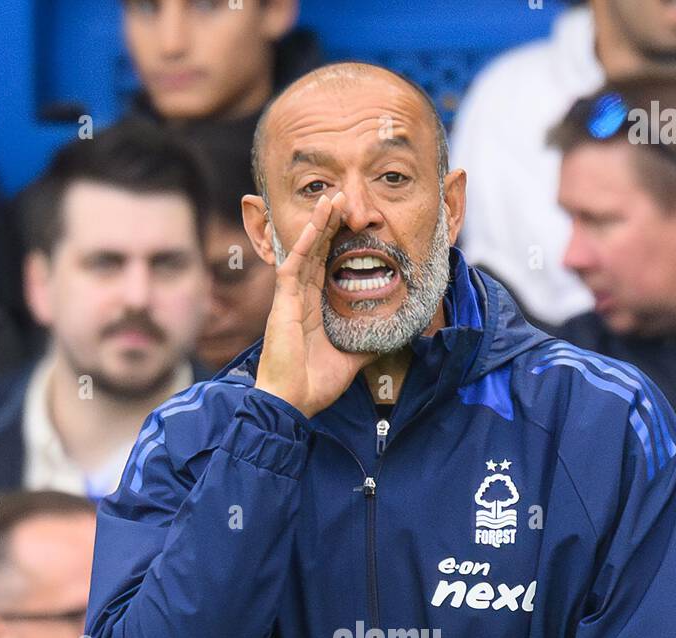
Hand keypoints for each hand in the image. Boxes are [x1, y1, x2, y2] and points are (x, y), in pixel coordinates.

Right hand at [254, 191, 376, 417]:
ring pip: (305, 251)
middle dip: (329, 224)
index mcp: (315, 309)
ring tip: (331, 198)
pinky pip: (293, 266)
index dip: (338, 243)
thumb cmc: (315, 385)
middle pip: (316, 252)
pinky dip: (304, 244)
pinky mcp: (282, 304)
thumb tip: (393, 334)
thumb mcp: (352, 360)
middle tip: (344, 197)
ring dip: (317, 224)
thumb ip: (369, 344)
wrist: (292, 403)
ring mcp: (290, 299)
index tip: (353, 221)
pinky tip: (315, 225)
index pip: (327, 266)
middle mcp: (301, 299)